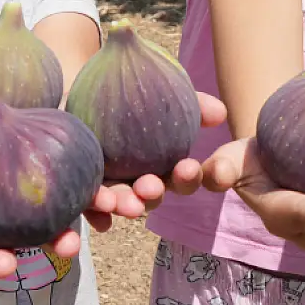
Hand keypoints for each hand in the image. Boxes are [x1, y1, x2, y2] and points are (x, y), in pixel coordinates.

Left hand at [0, 92, 228, 278]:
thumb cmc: (67, 94)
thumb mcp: (115, 83)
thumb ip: (166, 96)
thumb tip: (222, 113)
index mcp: (100, 178)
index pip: (133, 190)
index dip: (151, 190)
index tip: (161, 182)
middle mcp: (63, 199)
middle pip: (86, 216)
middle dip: (98, 220)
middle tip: (116, 210)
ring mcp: (17, 204)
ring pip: (20, 234)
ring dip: (22, 249)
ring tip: (23, 255)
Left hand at [95, 91, 227, 220]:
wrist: (85, 87)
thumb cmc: (131, 91)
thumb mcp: (160, 90)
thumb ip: (189, 102)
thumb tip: (220, 111)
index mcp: (163, 163)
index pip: (181, 176)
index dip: (188, 176)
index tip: (188, 166)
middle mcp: (139, 178)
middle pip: (150, 194)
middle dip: (152, 194)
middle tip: (150, 186)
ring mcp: (111, 185)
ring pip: (121, 202)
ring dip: (125, 205)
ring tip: (124, 203)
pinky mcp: (84, 186)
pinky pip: (90, 206)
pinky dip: (95, 213)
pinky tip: (99, 218)